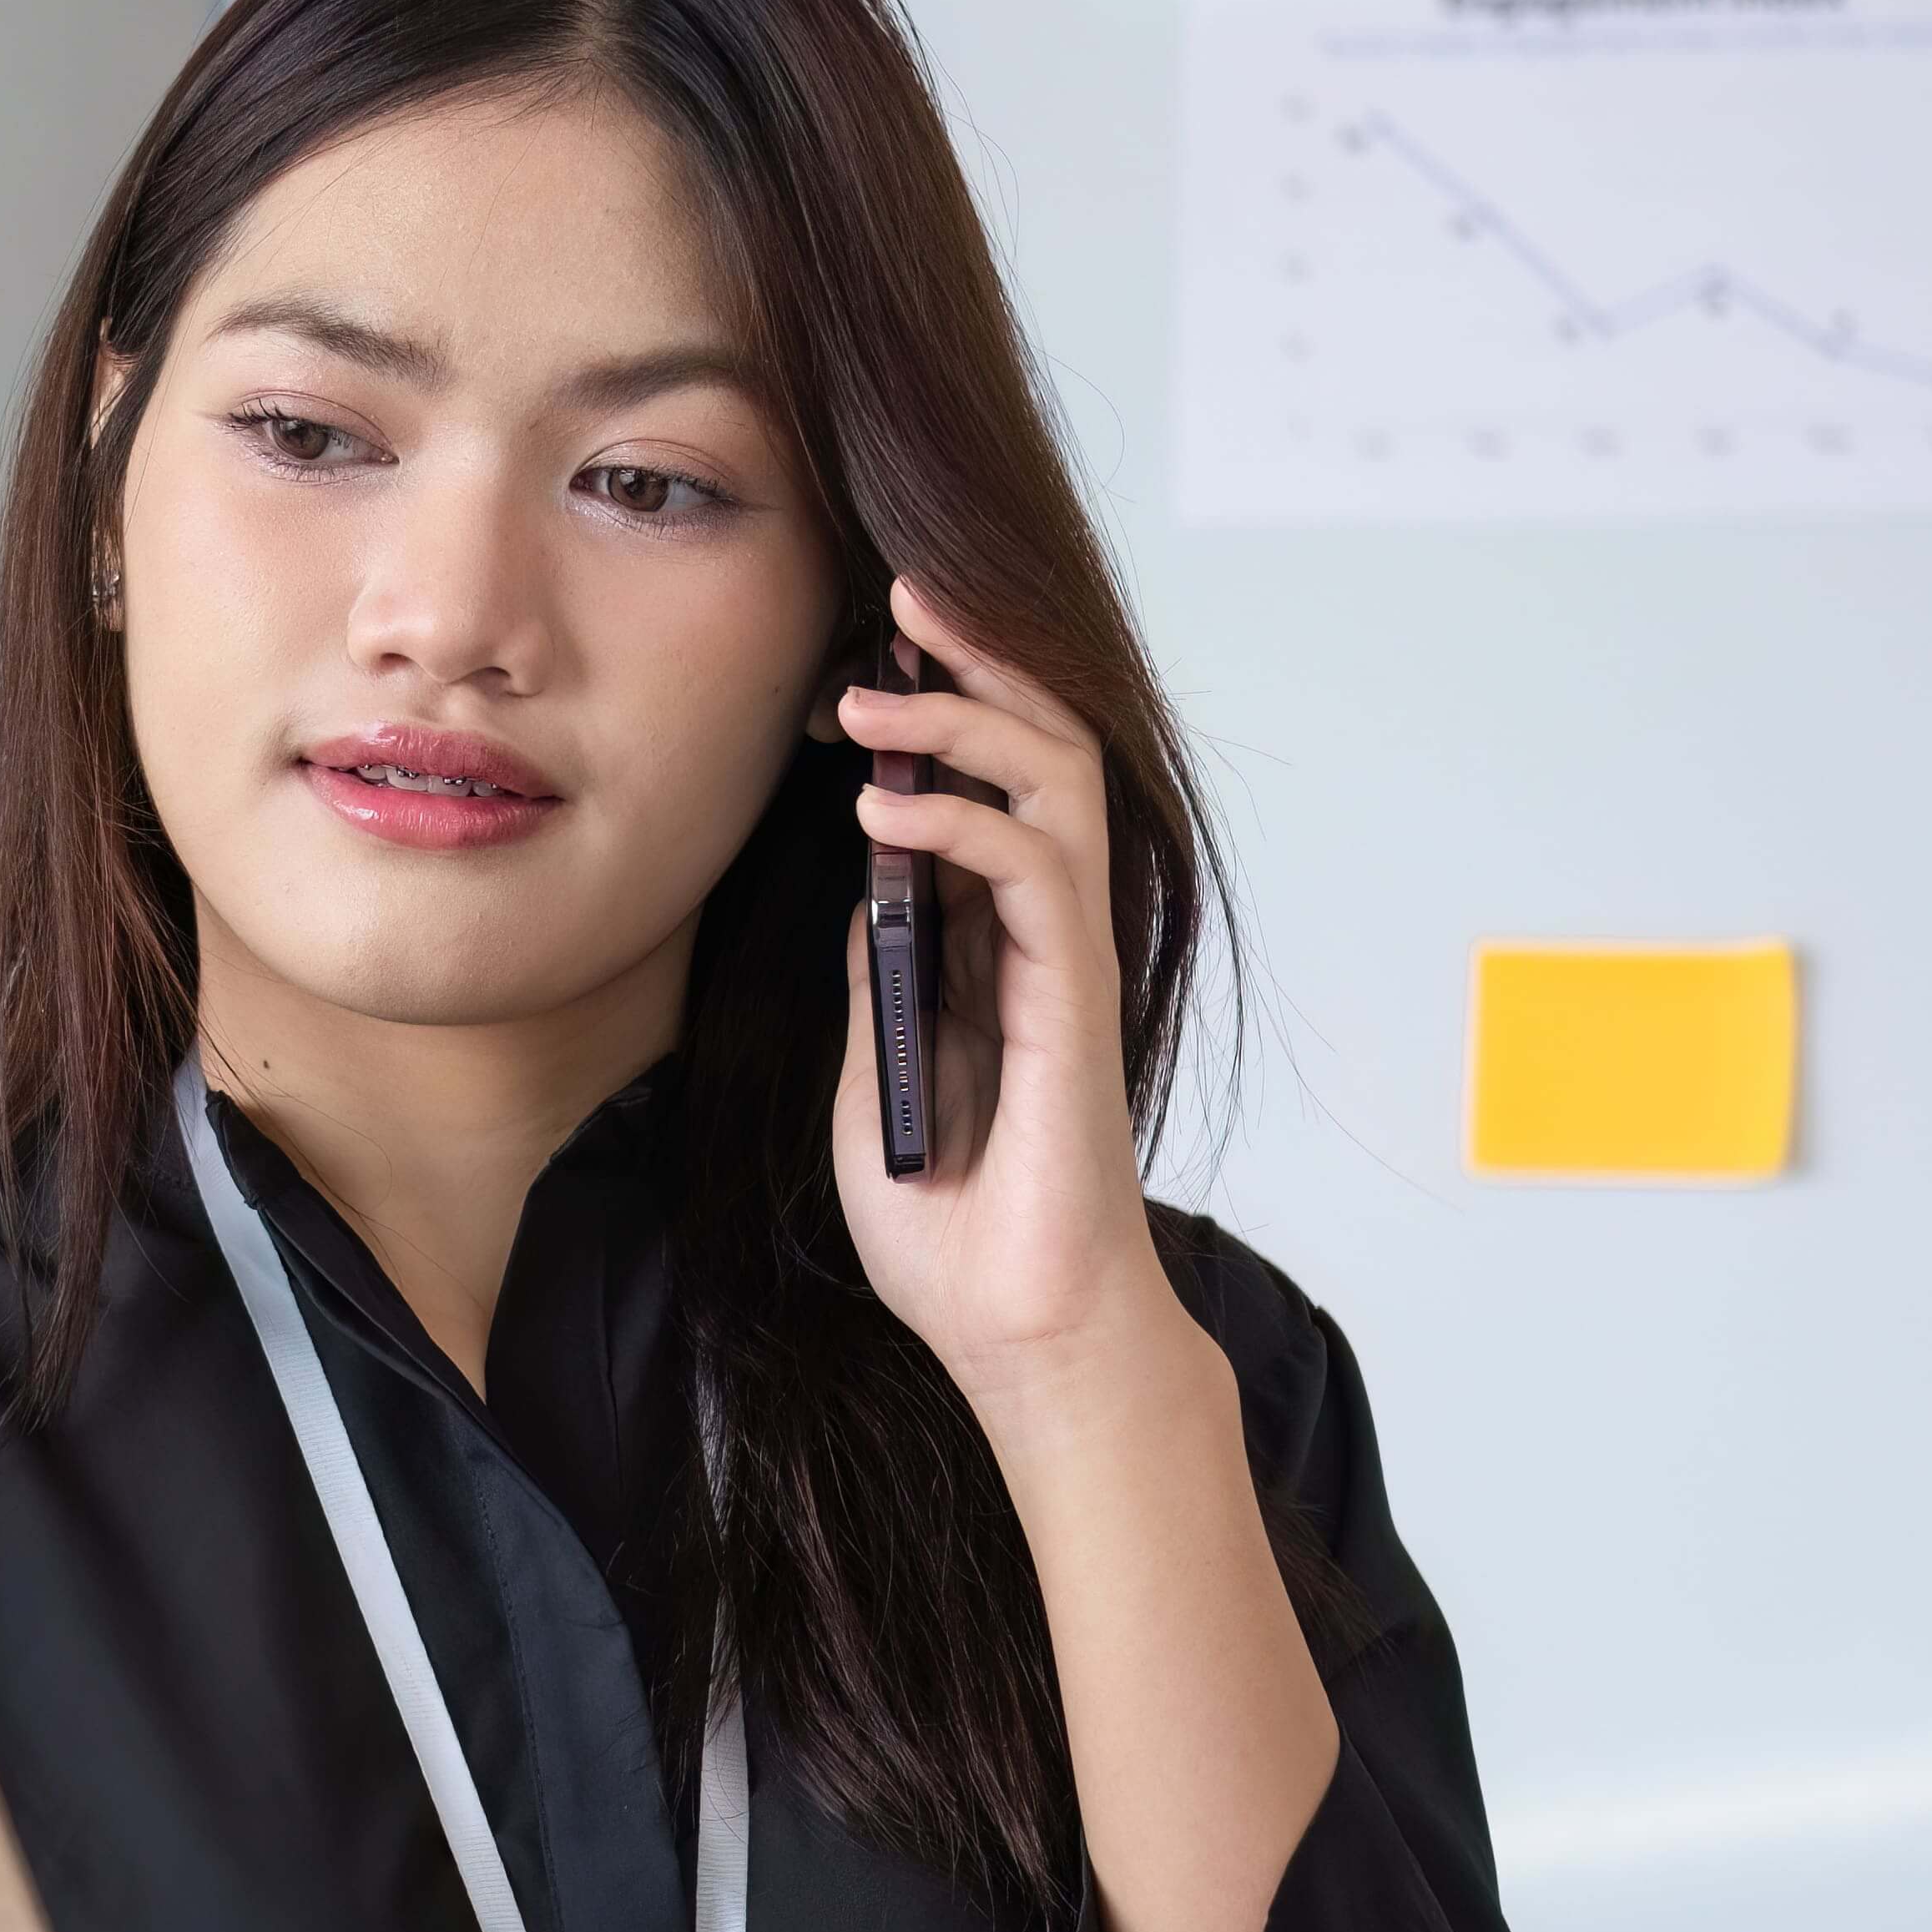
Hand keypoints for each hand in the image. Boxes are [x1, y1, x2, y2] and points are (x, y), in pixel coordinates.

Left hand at [826, 575, 1198, 1432]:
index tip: (856, 661)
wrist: (1013, 1330)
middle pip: (1039, 751)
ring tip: (871, 692)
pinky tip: (883, 807)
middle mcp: (1041, 937)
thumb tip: (868, 889)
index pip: (986, 786)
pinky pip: (1034, 870)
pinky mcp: (1074, 998)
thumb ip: (884, 981)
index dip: (935, 710)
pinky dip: (961, 819)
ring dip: (964, 718)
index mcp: (996, 950)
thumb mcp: (877, 1082)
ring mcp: (1065, 961)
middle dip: (973, 661)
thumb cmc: (952, 1233)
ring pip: (1052, 783)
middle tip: (898, 602)